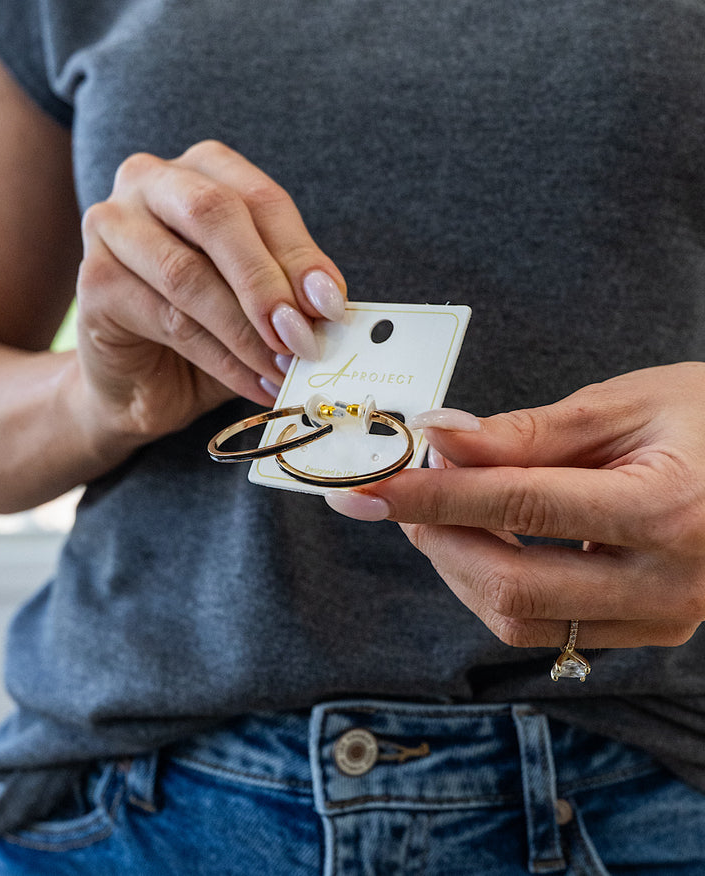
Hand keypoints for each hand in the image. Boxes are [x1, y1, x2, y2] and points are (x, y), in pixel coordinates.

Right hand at [75, 140, 345, 447]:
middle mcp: (150, 181)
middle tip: (302, 337)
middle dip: (266, 282)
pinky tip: (254, 384)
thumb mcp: (259, 300)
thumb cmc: (208, 326)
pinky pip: (168, 321)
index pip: (260, 199)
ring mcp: (111, 226)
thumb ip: (290, 291)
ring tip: (283, 369)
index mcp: (202, 169)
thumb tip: (329, 305)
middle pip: (215, 216)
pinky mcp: (94, 282)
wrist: (142, 379)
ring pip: (188, 275)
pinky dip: (222, 359)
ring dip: (246, 332)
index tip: (332, 307)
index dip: (300, 255)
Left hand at [325, 363, 704, 649]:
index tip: (370, 484)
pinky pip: (550, 626)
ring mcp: (661, 618)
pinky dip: (499, 585)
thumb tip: (439, 440)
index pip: (517, 505)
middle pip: (511, 586)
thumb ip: (526, 433)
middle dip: (437, 539)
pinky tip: (488, 541)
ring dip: (460, 566)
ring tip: (442, 511)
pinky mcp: (650, 630)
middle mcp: (666, 582)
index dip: (432, 494)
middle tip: (401, 494)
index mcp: (666, 509)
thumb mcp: (622, 405)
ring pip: (521, 620)